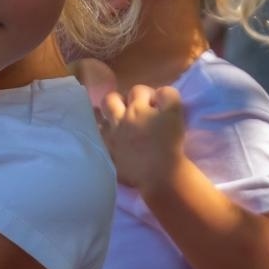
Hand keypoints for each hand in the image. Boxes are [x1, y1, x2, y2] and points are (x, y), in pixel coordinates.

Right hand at [74, 59, 186, 195]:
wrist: (160, 177)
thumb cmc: (135, 178)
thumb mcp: (112, 166)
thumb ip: (108, 153)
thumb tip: (108, 146)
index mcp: (109, 134)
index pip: (97, 115)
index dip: (106, 115)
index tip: (113, 120)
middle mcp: (123, 118)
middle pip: (111, 98)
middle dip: (119, 101)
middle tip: (132, 110)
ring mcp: (144, 112)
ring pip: (138, 90)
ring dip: (144, 96)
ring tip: (153, 106)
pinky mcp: (167, 111)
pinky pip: (166, 92)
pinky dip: (167, 97)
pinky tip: (171, 108)